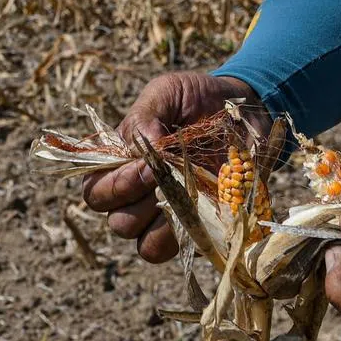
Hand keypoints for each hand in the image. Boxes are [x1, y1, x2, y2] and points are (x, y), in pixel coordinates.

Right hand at [81, 72, 270, 262]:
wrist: (244, 108)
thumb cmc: (198, 99)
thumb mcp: (168, 92)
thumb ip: (146, 113)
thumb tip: (143, 144)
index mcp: (122, 166)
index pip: (96, 192)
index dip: (113, 186)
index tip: (143, 164)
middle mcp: (140, 198)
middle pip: (118, 223)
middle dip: (137, 202)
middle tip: (162, 174)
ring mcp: (171, 217)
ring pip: (146, 245)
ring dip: (162, 222)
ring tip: (186, 192)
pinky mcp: (202, 229)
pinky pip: (187, 248)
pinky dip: (194, 231)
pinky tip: (208, 205)